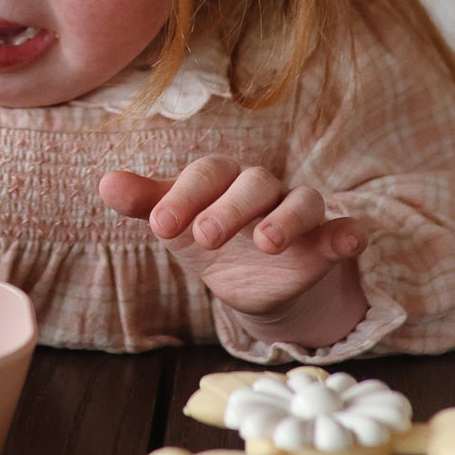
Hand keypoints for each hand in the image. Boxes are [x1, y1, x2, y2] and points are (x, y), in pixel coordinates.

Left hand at [99, 157, 368, 342]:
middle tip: (204, 237)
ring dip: (287, 218)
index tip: (159, 229)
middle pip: (253, 184)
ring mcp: (299, 213)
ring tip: (267, 242)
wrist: (253, 279)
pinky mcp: (326, 242)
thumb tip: (104, 182)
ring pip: (302, 201)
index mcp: (224, 179)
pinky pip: (343, 230)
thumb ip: (146, 203)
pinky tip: (349, 242)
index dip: (183, 197)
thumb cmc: (210, 237)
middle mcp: (264, 188)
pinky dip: (348, 234)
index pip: (206, 174)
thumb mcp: (178, 224)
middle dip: (229, 208)